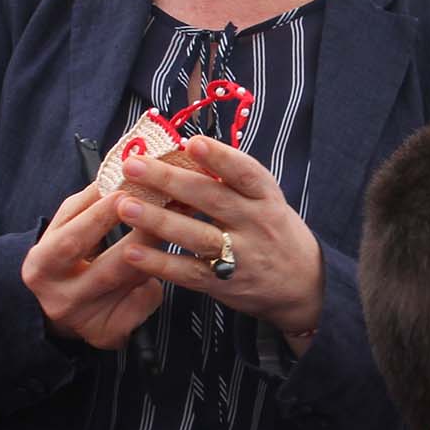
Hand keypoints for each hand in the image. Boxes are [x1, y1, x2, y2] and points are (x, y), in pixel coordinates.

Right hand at [21, 185, 165, 349]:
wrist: (60, 304)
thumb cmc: (67, 256)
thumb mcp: (65, 227)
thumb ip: (88, 203)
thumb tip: (122, 170)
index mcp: (42, 267)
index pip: (72, 240)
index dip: (101, 216)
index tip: (127, 192)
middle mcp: (61, 299)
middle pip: (109, 268)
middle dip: (142, 236)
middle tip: (168, 208)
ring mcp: (88, 321)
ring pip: (132, 284)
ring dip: (159, 252)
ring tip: (179, 224)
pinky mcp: (110, 334)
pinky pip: (144, 303)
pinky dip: (157, 282)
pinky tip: (171, 265)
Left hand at [112, 136, 323, 337]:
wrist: (304, 286)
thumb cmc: (275, 232)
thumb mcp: (267, 202)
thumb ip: (233, 182)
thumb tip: (186, 150)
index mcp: (266, 198)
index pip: (246, 173)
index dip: (220, 157)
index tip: (193, 143)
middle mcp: (255, 224)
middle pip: (211, 199)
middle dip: (170, 180)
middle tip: (134, 166)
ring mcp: (240, 256)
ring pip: (196, 236)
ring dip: (158, 221)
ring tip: (126, 206)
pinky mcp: (223, 284)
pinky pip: (187, 272)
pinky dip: (159, 263)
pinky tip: (132, 251)